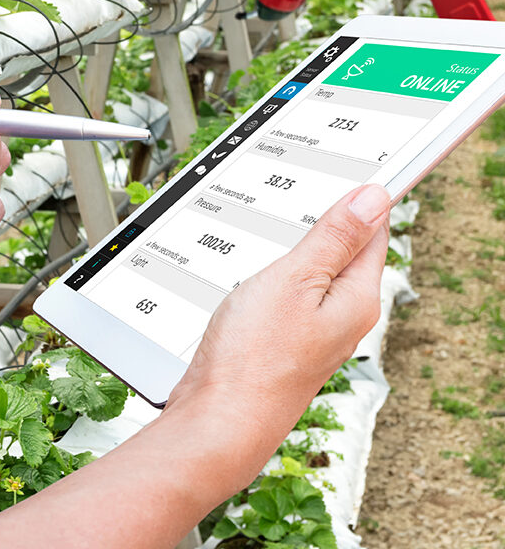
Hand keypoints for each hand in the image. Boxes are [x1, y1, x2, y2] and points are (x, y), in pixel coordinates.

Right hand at [164, 184, 389, 492]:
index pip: (373, 233)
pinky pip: (292, 295)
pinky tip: (259, 271)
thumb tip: (372, 199)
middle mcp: (342, 317)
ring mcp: (313, 332)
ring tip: (278, 230)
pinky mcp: (285, 340)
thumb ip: (334, 239)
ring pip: (315, 273)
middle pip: (346, 252)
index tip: (338, 176)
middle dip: (326, 222)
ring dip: (298, 249)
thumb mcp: (294, 280)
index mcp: (356, 298)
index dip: (358, 200)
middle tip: (301, 197)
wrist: (218, 416)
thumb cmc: (253, 357)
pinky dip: (279, 275)